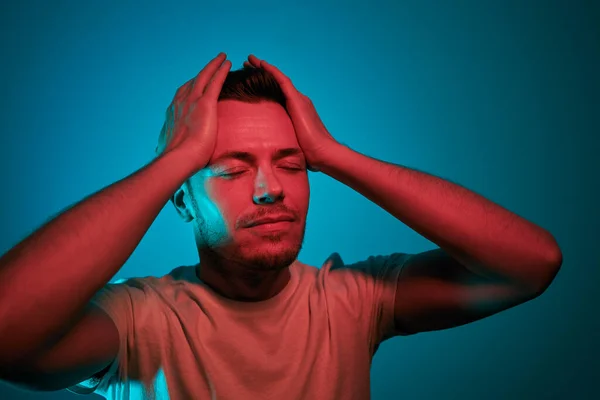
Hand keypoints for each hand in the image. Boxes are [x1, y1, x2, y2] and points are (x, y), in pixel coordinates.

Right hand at [158, 52, 230, 170]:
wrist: (179, 158)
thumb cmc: (177, 158)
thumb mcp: (168, 146)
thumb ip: (167, 143)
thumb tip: (159, 149)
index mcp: (174, 112)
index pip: (184, 94)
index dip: (192, 86)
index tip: (198, 82)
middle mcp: (180, 102)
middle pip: (194, 81)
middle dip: (203, 71)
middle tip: (212, 64)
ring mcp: (192, 100)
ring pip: (204, 76)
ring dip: (214, 65)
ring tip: (222, 58)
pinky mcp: (205, 103)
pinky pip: (215, 81)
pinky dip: (221, 70)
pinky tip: (228, 63)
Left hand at [244, 55, 338, 171]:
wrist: (322, 152)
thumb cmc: (308, 153)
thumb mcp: (289, 142)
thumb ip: (280, 139)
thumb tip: (266, 148)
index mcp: (295, 111)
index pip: (278, 93)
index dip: (264, 84)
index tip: (250, 79)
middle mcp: (298, 101)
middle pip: (277, 82)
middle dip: (261, 72)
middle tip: (246, 64)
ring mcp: (299, 99)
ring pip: (278, 78)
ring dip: (263, 67)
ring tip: (249, 60)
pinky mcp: (297, 100)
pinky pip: (282, 80)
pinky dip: (271, 71)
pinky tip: (260, 64)